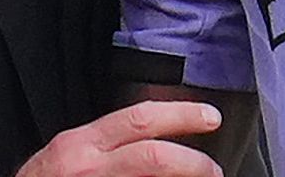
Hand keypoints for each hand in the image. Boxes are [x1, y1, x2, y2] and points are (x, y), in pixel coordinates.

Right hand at [16, 101, 224, 176]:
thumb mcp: (70, 155)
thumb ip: (107, 145)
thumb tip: (155, 140)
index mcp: (82, 143)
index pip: (139, 119)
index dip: (181, 115)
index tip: (209, 117)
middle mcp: (87, 165)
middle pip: (153, 156)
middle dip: (193, 162)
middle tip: (214, 169)